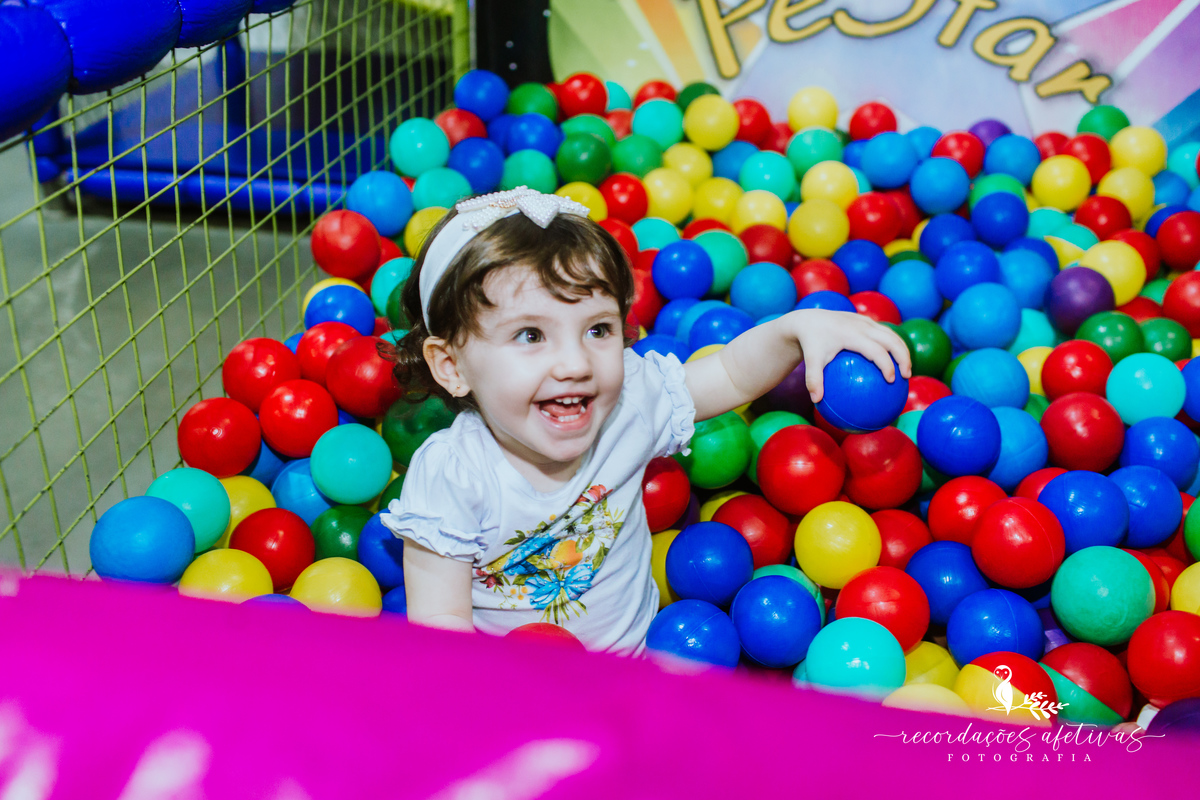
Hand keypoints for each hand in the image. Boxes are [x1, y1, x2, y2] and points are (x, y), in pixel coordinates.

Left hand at [788, 309, 912, 402]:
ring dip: (903, 350)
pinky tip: (893, 361)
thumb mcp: (810, 360)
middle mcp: (862, 325)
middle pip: (892, 340)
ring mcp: (865, 321)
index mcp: (852, 334)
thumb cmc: (811, 343)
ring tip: (906, 369)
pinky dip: (893, 345)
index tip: (890, 381)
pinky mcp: (865, 320)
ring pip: (892, 334)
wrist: (808, 320)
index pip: (876, 350)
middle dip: (903, 357)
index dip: (887, 365)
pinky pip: (884, 332)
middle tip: (907, 376)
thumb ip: (813, 380)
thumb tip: (816, 400)